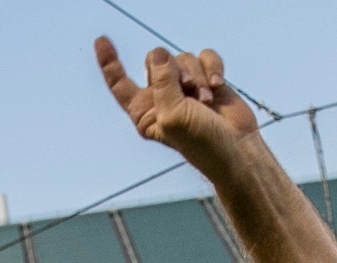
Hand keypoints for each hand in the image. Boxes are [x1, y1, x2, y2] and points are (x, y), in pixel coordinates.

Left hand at [96, 37, 257, 172]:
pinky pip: (204, 56)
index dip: (109, 62)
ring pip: (182, 57)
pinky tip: (218, 87)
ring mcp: (184, 88)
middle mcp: (161, 97)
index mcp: (144, 111)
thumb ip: (161, 81)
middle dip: (174, 71)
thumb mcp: (172, 114)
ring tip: (207, 101)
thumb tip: (159, 53)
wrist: (235, 148)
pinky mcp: (206, 79)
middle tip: (190, 92)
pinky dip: (213, 68)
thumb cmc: (201, 142)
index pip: (120, 83)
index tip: (101, 40)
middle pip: (155, 59)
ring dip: (197, 76)